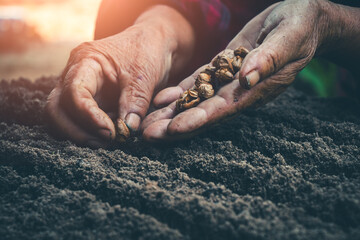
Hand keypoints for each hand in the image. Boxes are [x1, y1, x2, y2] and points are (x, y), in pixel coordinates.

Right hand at [46, 5, 194, 146]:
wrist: (152, 43)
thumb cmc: (147, 52)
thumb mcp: (145, 75)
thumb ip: (136, 102)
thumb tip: (127, 130)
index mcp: (86, 60)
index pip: (74, 92)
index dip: (88, 116)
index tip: (110, 132)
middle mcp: (74, 73)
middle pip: (56, 108)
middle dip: (77, 130)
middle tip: (107, 142)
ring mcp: (77, 87)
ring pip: (61, 117)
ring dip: (81, 134)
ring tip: (109, 142)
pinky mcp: (87, 99)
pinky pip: (75, 119)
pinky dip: (88, 132)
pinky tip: (108, 136)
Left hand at [141, 0, 331, 140]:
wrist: (298, 20)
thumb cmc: (300, 26)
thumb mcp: (290, 37)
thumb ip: (270, 58)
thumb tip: (248, 77)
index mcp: (257, 89)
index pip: (223, 109)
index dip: (199, 120)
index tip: (174, 130)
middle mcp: (240, 91)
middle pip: (204, 112)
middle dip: (175, 125)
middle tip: (147, 136)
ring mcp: (229, 81)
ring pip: (196, 101)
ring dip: (171, 113)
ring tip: (145, 124)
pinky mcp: (223, 68)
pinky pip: (198, 83)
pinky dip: (179, 93)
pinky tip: (160, 100)